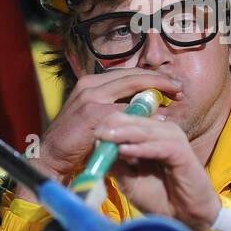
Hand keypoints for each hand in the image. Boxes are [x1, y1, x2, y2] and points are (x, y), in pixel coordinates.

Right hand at [27, 68, 183, 188]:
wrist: (50, 158)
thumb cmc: (74, 141)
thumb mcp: (95, 117)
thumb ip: (115, 107)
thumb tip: (143, 104)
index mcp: (91, 82)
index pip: (127, 73)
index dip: (151, 76)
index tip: (171, 82)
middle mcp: (90, 84)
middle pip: (133, 74)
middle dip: (160, 79)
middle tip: (181, 86)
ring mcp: (91, 96)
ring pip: (132, 86)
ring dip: (157, 91)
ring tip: (177, 97)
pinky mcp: (93, 113)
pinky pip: (127, 110)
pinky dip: (146, 114)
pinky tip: (161, 119)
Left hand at [95, 112, 220, 230]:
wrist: (181, 216)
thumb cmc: (157, 196)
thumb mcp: (129, 178)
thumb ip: (116, 162)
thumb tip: (98, 146)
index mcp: (149, 133)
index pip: (126, 119)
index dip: (108, 124)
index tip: (90, 133)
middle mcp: (162, 131)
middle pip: (134, 120)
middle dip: (113, 126)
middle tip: (94, 132)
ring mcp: (173, 138)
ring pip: (144, 131)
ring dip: (124, 134)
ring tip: (105, 138)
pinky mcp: (181, 151)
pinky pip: (158, 146)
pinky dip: (141, 148)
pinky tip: (124, 151)